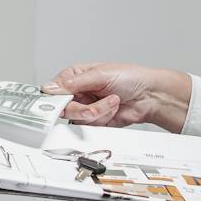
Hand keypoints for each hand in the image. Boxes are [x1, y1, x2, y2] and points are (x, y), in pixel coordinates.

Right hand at [43, 62, 192, 131]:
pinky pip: (90, 125)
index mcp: (76, 76)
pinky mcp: (95, 121)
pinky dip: (103, 118)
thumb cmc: (130, 78)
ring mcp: (86, 107)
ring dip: (98, 112)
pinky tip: (113, 108)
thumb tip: (50, 88)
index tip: (58, 105)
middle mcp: (78, 92)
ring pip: (77, 118)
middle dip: (82, 109)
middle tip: (93, 106)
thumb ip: (73, 83)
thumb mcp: (100, 75)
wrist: (150, 96)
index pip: (54, 89)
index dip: (54, 99)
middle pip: (64, 108)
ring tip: (112, 101)